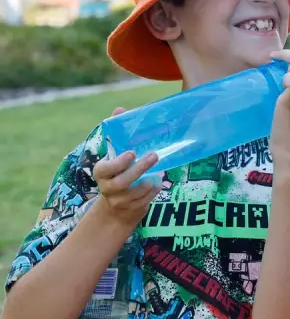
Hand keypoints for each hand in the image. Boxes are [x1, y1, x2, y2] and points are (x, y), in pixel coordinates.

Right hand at [93, 107, 160, 226]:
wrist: (117, 206)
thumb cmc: (118, 172)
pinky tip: (157, 181)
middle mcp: (108, 188)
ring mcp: (120, 201)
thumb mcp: (115, 155)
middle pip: (123, 182)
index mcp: (102, 173)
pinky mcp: (132, 209)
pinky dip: (154, 190)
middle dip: (140, 169)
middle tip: (154, 155)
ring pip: (137, 192)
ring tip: (158, 170)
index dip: (118, 163)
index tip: (132, 153)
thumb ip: (117, 134)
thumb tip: (119, 109)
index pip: (105, 169)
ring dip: (150, 180)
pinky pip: (147, 199)